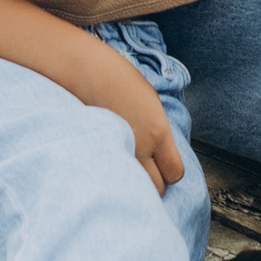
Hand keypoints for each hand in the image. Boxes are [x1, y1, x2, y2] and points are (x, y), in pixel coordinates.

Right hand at [102, 58, 185, 192]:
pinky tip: (108, 165)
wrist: (85, 71)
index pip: (175, 172)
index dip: (170, 171)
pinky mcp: (96, 157)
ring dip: (134, 184)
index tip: (163, 164)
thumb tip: (161, 153)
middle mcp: (141, 148)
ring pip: (133, 190)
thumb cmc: (119, 79)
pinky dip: (112, 178)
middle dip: (154, 182)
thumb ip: (158, 131)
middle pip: (157, 188)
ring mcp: (118, 154)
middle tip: (145, 169)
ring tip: (127, 170)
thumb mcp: (150, 102)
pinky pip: (110, 179)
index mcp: (158, 132)